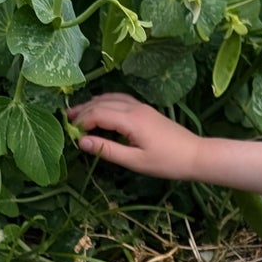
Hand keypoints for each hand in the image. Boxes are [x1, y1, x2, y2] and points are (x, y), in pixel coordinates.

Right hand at [67, 93, 261, 198]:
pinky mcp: (146, 110)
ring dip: (94, 104)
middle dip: (83, 110)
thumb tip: (82, 142)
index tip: (70, 133)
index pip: (98, 113)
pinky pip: (121, 100)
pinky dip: (106, 103)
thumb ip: (108, 150)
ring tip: (78, 113)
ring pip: (111, 98)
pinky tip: (101, 110)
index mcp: (131, 120)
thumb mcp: (136, 161)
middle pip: (102, 103)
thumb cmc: (167, 162)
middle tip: (66, 119)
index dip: (81, 122)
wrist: (196, 155)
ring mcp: (142, 107)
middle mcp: (135, 108)